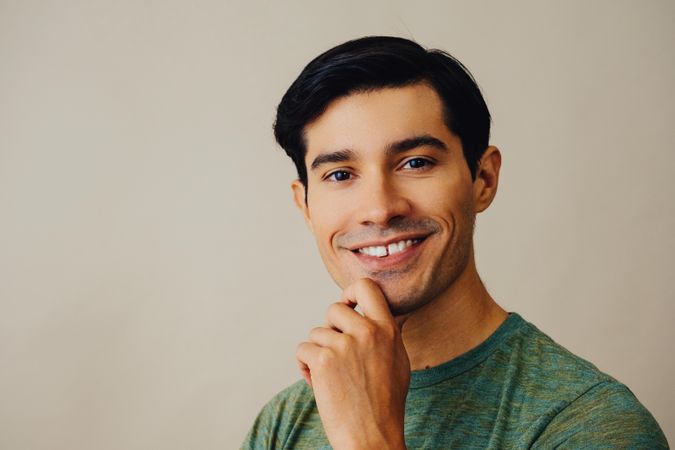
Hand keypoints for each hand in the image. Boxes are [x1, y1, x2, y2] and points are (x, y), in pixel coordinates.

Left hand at [296, 278, 409, 449]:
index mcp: (387, 330)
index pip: (367, 287)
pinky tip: (318, 384)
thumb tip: (397, 314)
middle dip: (329, 330)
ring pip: (316, 333)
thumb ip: (392, 334)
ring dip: (317, 354)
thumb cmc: (386, 404)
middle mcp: (367, 332)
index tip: (347, 304)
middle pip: (333, 309)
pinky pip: (302, 350)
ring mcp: (344, 345)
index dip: (350, 292)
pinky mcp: (323, 360)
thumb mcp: (399, 362)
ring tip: (331, 377)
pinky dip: (305, 367)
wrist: (372, 437)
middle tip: (336, 354)